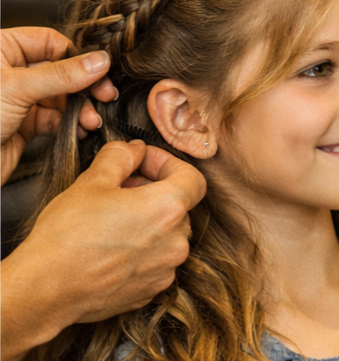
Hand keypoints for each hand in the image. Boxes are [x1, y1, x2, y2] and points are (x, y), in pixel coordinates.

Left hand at [1, 27, 117, 184]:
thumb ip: (62, 74)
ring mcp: (18, 99)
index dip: (76, 56)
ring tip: (90, 120)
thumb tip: (99, 61)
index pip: (51, 43)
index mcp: (2, 50)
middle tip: (104, 95)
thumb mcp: (17, 88)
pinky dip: (70, 124)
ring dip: (80, 109)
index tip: (98, 70)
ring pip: (61, 97)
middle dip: (83, 86)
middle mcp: (11, 72)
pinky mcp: (23, 124)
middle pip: (61, 71)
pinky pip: (55, 119)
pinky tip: (80, 130)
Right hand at [1, 140, 205, 359]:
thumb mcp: (93, 180)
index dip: (169, 164)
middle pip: (179, 204)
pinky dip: (144, 246)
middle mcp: (176, 241)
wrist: (45, 290)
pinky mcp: (152, 289)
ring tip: (115, 216)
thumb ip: (122, 156)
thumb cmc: (67, 235)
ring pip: (168, 232)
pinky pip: (158, 258)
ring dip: (149, 218)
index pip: (193, 177)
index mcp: (168, 209)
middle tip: (122, 186)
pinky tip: (115, 244)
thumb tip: (136, 149)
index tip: (145, 162)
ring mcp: (166, 269)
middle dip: (154, 189)